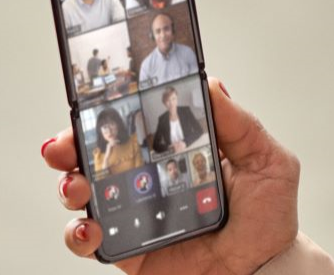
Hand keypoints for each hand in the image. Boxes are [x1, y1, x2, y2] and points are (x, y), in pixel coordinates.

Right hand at [40, 77, 300, 273]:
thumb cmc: (268, 224)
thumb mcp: (268, 164)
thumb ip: (240, 125)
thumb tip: (210, 83)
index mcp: (177, 152)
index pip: (134, 122)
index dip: (107, 111)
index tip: (91, 102)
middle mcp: (150, 180)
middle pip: (96, 154)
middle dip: (70, 143)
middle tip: (64, 145)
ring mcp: (135, 214)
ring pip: (82, 192)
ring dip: (69, 184)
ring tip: (77, 188)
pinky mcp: (126, 249)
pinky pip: (87, 240)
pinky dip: (77, 233)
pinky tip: (89, 228)